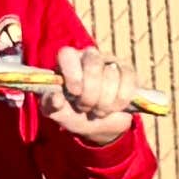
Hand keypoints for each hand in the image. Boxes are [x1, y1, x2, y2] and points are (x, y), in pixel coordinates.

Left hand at [36, 44, 154, 145]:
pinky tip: (114, 108)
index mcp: (67, 61)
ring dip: (104, 102)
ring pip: (111, 75)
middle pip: (93, 63)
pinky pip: (128, 81)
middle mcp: (89, 56)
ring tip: (97, 110)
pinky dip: (121, 100)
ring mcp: (110, 61)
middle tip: (85, 108)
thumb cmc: (72, 112)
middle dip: (90, 94)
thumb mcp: (56, 112)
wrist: (97, 123)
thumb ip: (50, 105)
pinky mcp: (128, 72)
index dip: (72, 74)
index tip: (74, 93)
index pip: (67, 54)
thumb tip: (56, 99)